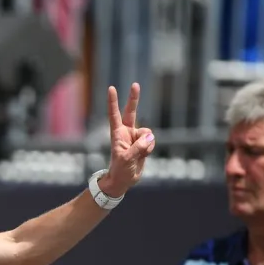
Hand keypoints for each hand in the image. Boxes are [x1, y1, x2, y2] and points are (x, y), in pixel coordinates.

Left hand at [100, 83, 154, 197]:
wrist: (124, 180)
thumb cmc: (120, 170)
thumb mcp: (126, 159)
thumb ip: (138, 147)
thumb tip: (150, 136)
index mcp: (117, 134)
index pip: (114, 115)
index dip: (113, 102)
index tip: (111, 88)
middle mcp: (126, 132)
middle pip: (131, 112)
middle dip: (134, 99)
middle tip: (135, 84)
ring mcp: (135, 137)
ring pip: (148, 133)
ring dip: (147, 144)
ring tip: (139, 154)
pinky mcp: (143, 143)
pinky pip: (152, 141)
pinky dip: (150, 148)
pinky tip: (144, 155)